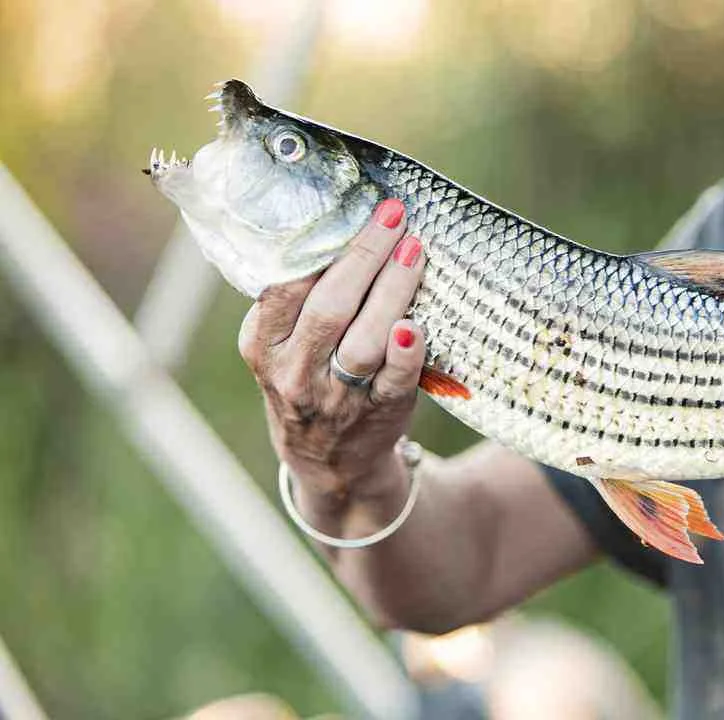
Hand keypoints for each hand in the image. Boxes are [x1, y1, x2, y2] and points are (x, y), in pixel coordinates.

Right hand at [239, 198, 426, 499]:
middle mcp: (294, 372)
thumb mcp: (283, 346)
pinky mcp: (378, 413)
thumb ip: (298, 300)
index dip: (320, 246)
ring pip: (364, 340)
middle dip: (365, 256)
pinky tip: (417, 324)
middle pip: (330, 307)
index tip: (351, 208)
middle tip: (394, 216)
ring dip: (392, 291)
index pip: (285, 287)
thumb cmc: (310, 381)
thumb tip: (339, 223)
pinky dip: (407, 353)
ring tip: (414, 250)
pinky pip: (394, 381)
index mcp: (263, 345)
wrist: (330, 463)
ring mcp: (337, 397)